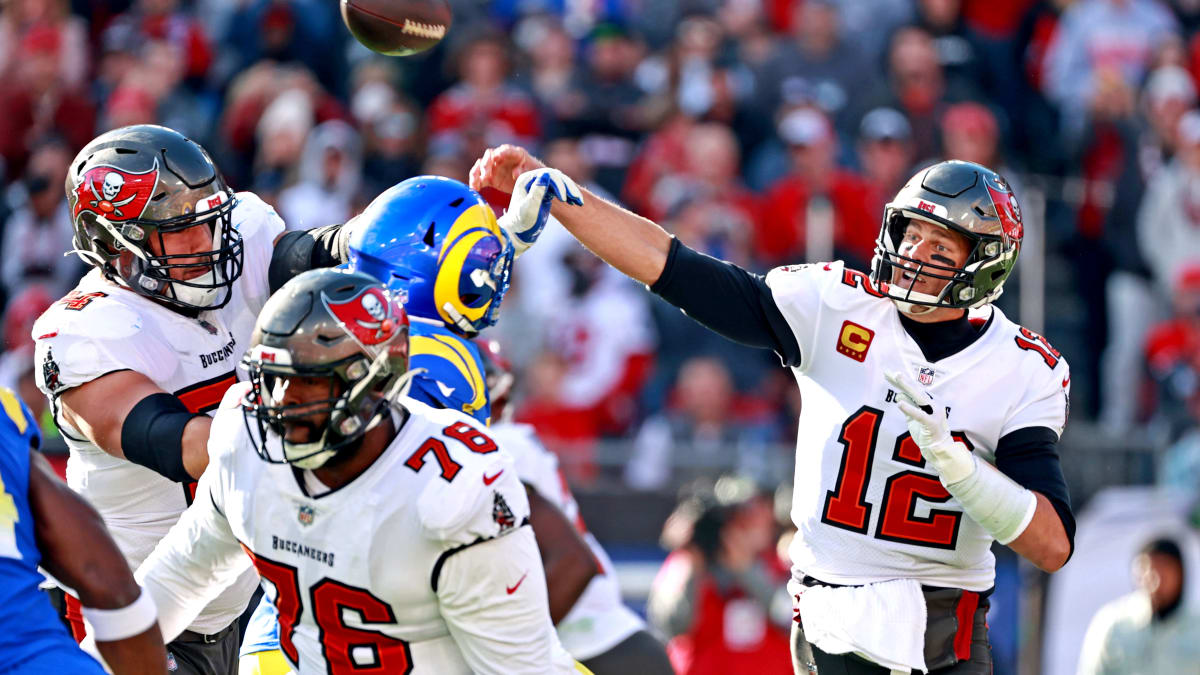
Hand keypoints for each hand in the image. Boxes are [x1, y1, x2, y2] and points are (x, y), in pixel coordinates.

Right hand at [469, 145, 545, 194]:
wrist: (530, 181)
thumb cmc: (531, 172)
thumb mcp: (530, 171)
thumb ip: (522, 170)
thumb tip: (515, 175)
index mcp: (513, 153)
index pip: (505, 150)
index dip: (501, 152)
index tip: (498, 157)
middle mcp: (500, 158)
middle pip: (488, 156)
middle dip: (486, 165)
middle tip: (486, 176)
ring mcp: (494, 167)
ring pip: (480, 166)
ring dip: (476, 174)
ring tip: (476, 184)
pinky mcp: (490, 178)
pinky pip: (479, 179)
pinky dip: (475, 183)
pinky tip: (474, 189)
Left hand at [498, 168, 583, 256]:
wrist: (518, 233)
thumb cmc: (521, 221)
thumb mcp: (529, 207)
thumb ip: (537, 191)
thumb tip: (546, 174)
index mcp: (526, 180)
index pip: (547, 175)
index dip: (558, 184)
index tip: (563, 200)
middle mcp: (533, 180)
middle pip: (555, 177)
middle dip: (567, 187)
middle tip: (577, 199)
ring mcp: (540, 186)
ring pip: (559, 183)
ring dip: (570, 191)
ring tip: (579, 202)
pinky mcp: (545, 194)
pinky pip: (560, 190)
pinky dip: (568, 195)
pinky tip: (575, 202)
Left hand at [884, 370, 975, 484]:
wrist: (940, 449)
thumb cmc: (927, 432)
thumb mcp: (913, 419)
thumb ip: (907, 408)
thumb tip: (899, 396)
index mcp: (928, 402)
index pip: (912, 389)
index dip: (899, 382)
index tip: (887, 374)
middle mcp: (932, 404)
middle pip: (915, 389)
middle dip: (902, 380)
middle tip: (890, 372)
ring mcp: (933, 413)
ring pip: (919, 397)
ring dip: (907, 387)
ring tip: (897, 377)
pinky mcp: (932, 423)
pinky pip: (919, 414)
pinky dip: (909, 409)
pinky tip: (899, 404)